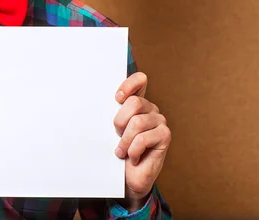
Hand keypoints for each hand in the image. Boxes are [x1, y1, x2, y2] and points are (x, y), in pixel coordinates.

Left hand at [113, 72, 170, 210]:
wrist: (128, 178)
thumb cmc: (118, 151)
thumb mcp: (110, 130)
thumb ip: (110, 113)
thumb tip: (93, 101)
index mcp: (137, 103)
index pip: (139, 80)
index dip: (129, 84)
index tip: (117, 97)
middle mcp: (150, 109)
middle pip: (134, 102)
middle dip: (120, 121)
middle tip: (117, 135)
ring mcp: (159, 121)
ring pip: (137, 122)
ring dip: (125, 140)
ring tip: (122, 150)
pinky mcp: (165, 136)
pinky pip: (143, 138)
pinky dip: (133, 151)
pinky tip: (132, 157)